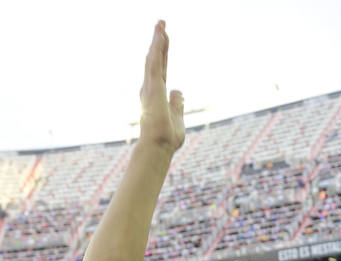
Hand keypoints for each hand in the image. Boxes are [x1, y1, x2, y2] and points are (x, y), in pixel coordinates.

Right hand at [139, 21, 184, 153]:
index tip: (164, 39)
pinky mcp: (153, 87)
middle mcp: (151, 89)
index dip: (163, 54)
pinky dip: (157, 49)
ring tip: (161, 23)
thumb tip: (179, 91)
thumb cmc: (167, 138)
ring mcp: (151, 87)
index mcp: (157, 95)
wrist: (159, 146)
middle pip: (157, 60)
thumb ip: (177, 103)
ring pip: (154, 58)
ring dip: (157, 40)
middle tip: (161, 24)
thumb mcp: (177, 117)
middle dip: (159, 42)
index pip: (162, 70)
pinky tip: (160, 35)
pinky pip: (155, 63)